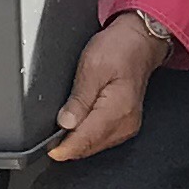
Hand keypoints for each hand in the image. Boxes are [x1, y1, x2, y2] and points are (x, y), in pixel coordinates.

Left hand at [51, 13, 169, 163]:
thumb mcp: (92, 66)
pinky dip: (87, 135)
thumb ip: (79, 98)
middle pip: (89, 148)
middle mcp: (125, 124)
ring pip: (94, 146)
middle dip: (68, 145)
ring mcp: (127, 126)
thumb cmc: (120, 48)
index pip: (85, 142)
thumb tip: (65, 123)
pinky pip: (101, 138)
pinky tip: (78, 124)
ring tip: (64, 126)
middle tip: (49, 136)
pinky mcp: (125, 123)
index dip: (63, 148)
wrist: (140, 40)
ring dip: (77, 141)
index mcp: (118, 111)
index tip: (47, 147)